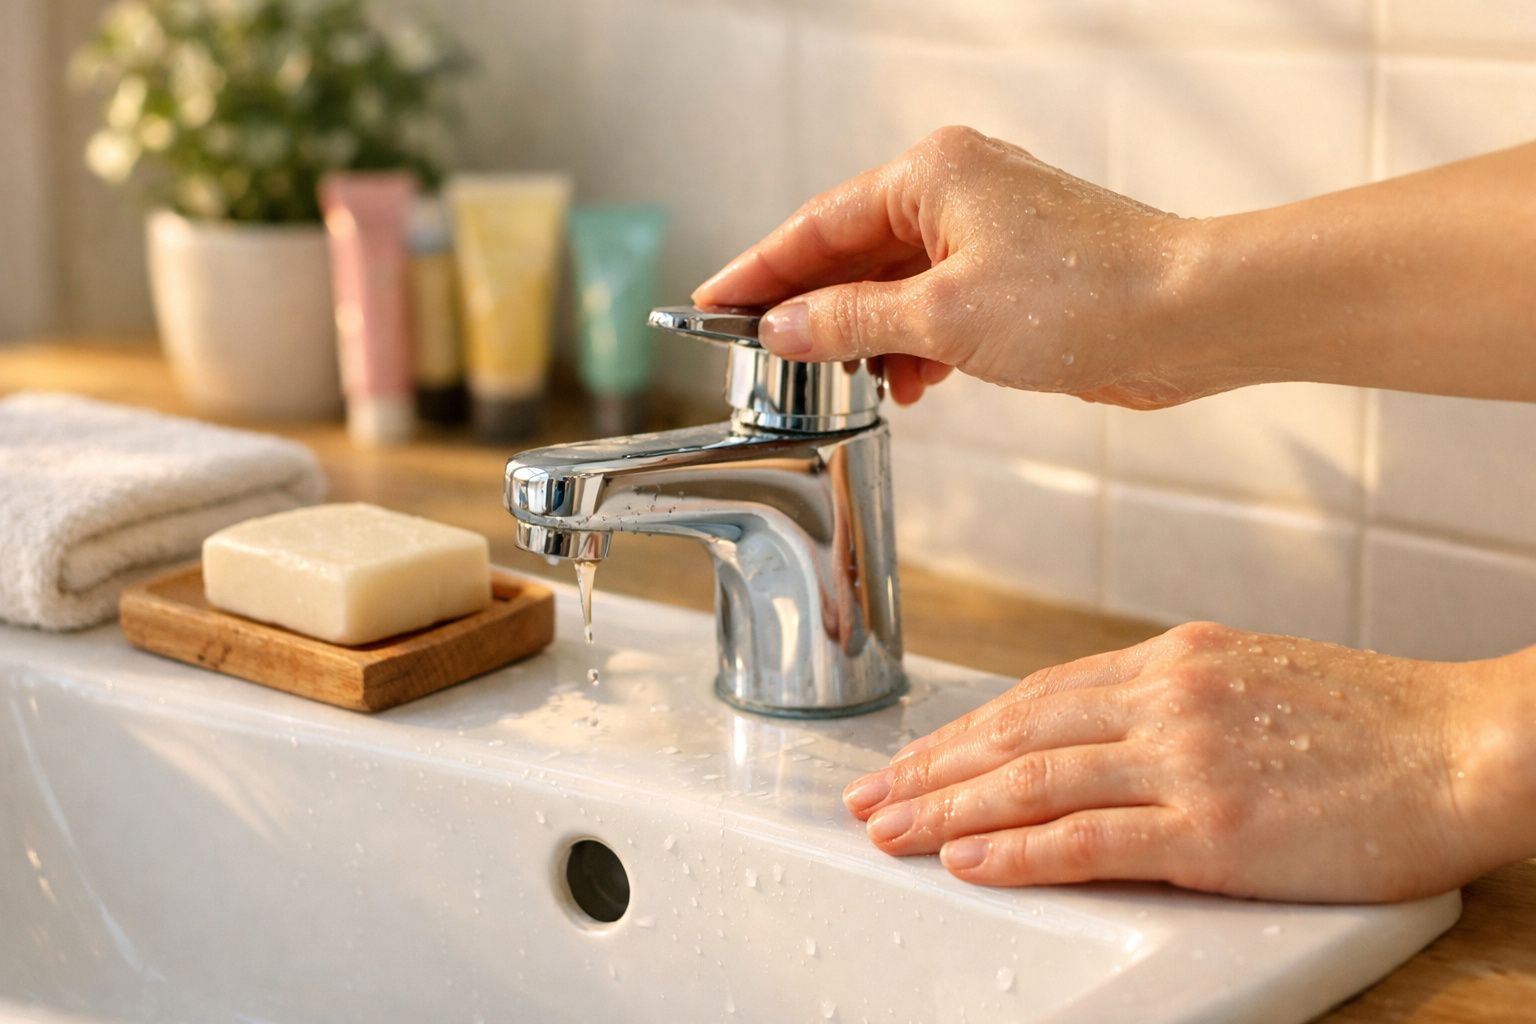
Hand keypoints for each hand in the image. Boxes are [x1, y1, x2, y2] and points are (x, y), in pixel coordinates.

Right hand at [693, 125, 1219, 408]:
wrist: (1189, 317)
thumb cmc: (1085, 295)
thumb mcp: (943, 317)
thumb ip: (851, 320)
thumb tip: (784, 327)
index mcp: (933, 174)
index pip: (817, 224)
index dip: (760, 270)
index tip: (713, 304)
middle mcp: (957, 192)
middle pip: (852, 252)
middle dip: (813, 309)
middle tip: (761, 353)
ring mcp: (988, 233)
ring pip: (895, 285)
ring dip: (867, 337)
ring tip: (846, 381)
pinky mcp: (1014, 276)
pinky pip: (936, 307)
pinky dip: (914, 346)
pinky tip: (908, 384)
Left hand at [841, 621, 1535, 901]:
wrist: (1469, 744)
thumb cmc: (1373, 719)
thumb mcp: (1253, 677)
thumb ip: (1169, 699)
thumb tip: (1094, 728)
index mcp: (1172, 659)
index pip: (1036, 697)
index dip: (963, 731)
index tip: (913, 757)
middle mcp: (1164, 699)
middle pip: (1014, 735)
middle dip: (929, 769)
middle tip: (867, 799)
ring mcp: (1185, 761)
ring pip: (1032, 783)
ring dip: (947, 810)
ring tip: (888, 833)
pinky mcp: (1214, 828)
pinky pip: (1089, 841)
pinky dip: (1017, 851)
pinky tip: (966, 861)